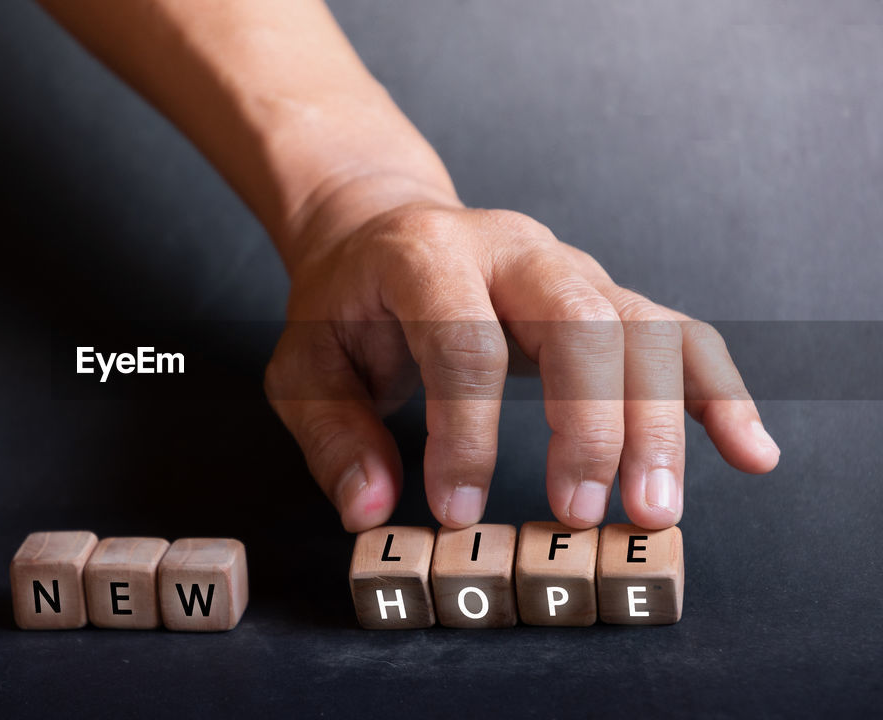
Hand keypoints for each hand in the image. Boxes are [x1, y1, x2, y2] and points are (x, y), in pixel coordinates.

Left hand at [265, 183, 780, 531]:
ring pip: (640, 329)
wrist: (381, 229)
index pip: (464, 343)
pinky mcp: (606, 296)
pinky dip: (718, 394)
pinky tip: (748, 452)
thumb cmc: (345, 304)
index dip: (464, 435)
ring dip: (660, 420)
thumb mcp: (304, 365)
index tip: (458, 512)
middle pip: (579, 321)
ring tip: (656, 508)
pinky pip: (679, 336)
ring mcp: (570, 268)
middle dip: (588, 423)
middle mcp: (512, 250)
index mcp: (427, 256)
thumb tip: (371, 508)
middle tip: (583, 513)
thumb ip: (333, 436)